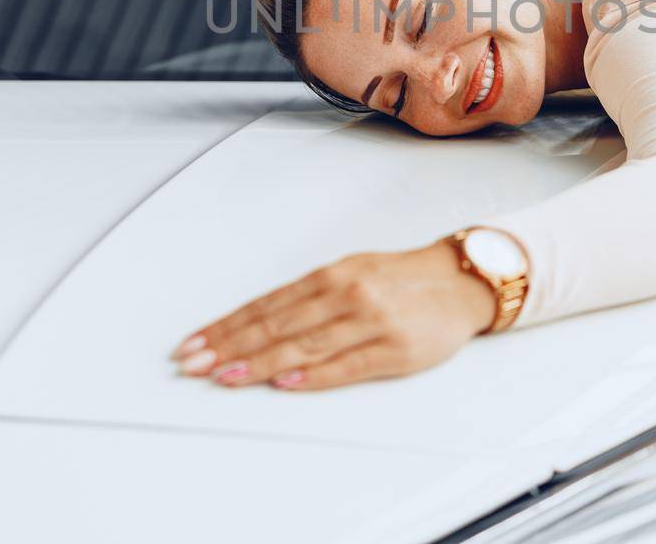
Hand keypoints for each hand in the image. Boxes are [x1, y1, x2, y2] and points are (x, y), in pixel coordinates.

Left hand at [171, 242, 496, 391]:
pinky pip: (345, 366)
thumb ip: (311, 298)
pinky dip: (311, 375)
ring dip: (259, 363)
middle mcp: (347, 293)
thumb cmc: (402, 280)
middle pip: (277, 324)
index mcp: (333, 274)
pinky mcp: (394, 350)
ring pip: (303, 345)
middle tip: (193, 364)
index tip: (195, 343)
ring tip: (225, 377)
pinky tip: (283, 382)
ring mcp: (370, 322)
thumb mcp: (353, 273)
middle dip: (229, 346)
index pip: (267, 304)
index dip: (227, 325)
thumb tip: (258, 325)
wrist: (462, 283)